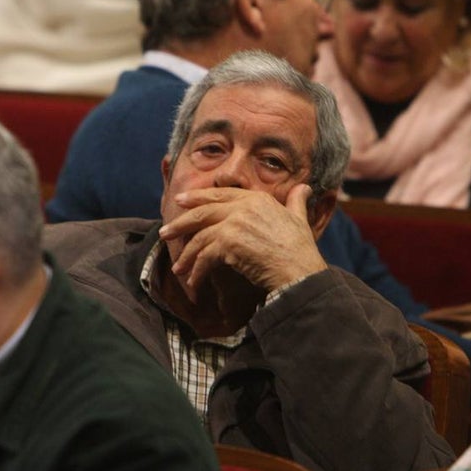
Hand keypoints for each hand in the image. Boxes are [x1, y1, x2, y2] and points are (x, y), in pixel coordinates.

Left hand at [158, 184, 326, 298]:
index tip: (182, 201)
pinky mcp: (229, 244)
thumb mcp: (298, 219)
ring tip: (178, 268)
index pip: (220, 194)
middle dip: (181, 223)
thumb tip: (305, 188)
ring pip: (200, 237)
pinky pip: (204, 257)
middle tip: (165, 232)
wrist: (300, 271)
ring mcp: (234, 224)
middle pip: (202, 212)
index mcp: (256, 198)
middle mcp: (243, 207)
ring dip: (186, 255)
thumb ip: (296, 201)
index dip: (198, 197)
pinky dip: (197, 271)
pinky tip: (194, 283)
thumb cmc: (301, 250)